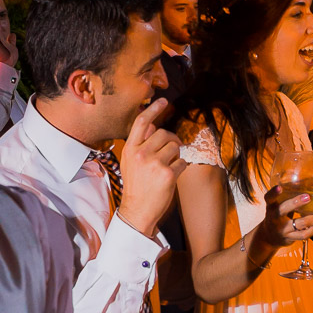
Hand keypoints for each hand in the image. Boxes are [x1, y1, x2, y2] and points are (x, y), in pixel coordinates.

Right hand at [116, 98, 185, 237]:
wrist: (136, 211)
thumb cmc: (136, 186)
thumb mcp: (131, 163)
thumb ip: (140, 144)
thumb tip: (153, 127)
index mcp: (130, 149)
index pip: (142, 123)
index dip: (153, 109)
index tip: (163, 101)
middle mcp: (141, 153)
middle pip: (164, 133)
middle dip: (172, 140)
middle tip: (173, 149)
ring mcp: (154, 163)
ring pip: (175, 146)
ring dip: (177, 154)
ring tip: (169, 166)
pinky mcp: (167, 173)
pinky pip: (182, 161)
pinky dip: (181, 167)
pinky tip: (173, 176)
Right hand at [254, 184, 312, 249]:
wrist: (269, 237)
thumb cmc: (277, 217)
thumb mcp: (278, 206)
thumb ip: (287, 198)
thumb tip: (309, 183)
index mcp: (271, 207)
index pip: (269, 198)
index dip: (273, 193)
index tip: (280, 187)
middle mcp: (274, 218)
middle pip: (284, 209)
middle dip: (296, 203)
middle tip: (308, 197)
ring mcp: (282, 229)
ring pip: (301, 223)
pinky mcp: (290, 238)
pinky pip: (305, 234)